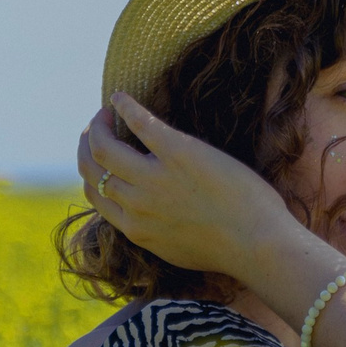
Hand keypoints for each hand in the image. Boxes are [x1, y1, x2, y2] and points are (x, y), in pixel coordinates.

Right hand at [79, 94, 299, 279]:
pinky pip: (141, 123)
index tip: (96, 156)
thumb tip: (148, 220)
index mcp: (134, 229)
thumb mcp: (177, 249)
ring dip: (98, 126)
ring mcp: (154, 178)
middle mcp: (136, 204)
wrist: (258, 244)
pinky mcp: (179, 154)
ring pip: (104, 147)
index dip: (91, 171)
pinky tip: (120, 97)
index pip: (95, 195)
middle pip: (92, 168)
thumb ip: (155, 233)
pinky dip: (125, 107)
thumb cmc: (230, 250)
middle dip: (87, 145)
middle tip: (95, 129)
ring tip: (106, 113)